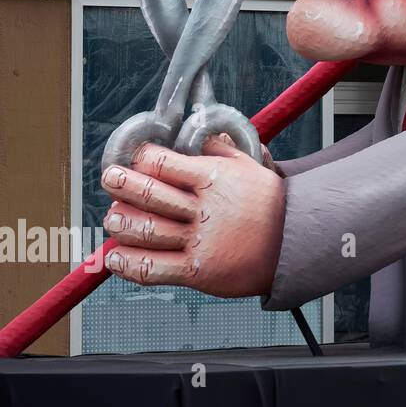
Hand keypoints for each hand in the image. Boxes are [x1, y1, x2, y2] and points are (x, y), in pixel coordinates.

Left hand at [101, 135, 285, 297]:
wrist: (295, 244)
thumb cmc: (272, 204)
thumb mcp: (252, 166)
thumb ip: (222, 150)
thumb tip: (202, 133)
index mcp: (213, 178)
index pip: (162, 163)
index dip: (140, 159)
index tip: (132, 158)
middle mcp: (204, 209)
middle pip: (147, 194)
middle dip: (120, 184)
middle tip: (110, 179)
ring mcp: (199, 242)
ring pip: (144, 231)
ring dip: (120, 223)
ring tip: (114, 218)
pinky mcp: (197, 272)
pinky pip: (151, 269)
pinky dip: (127, 263)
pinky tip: (117, 256)